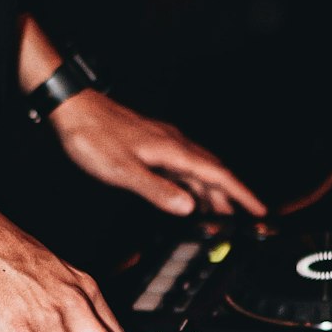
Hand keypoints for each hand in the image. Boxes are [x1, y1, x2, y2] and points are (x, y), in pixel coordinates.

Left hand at [49, 89, 267, 216]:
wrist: (72, 110)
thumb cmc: (92, 137)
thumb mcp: (123, 171)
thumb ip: (157, 190)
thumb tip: (188, 209)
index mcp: (173, 151)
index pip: (218, 175)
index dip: (241, 194)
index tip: (259, 209)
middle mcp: (174, 145)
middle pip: (213, 174)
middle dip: (231, 197)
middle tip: (243, 220)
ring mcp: (164, 144)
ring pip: (198, 171)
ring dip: (212, 192)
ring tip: (219, 214)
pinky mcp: (152, 145)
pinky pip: (182, 167)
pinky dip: (192, 184)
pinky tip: (187, 193)